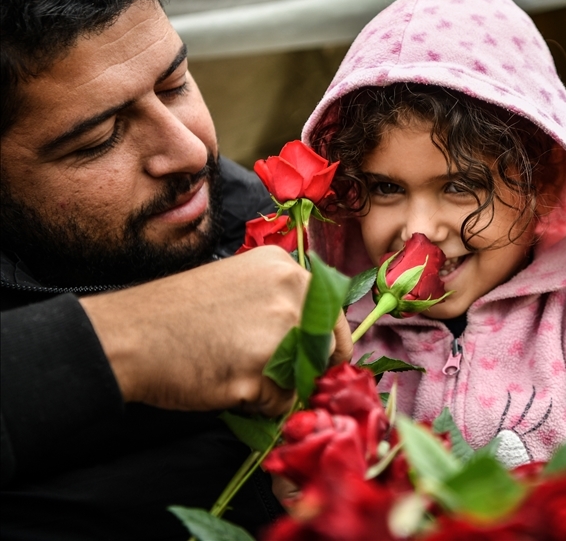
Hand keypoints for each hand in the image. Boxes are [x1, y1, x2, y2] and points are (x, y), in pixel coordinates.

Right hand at [81, 246, 350, 416]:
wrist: (128, 335)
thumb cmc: (176, 313)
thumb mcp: (240, 284)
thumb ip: (281, 302)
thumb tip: (318, 341)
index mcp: (285, 267)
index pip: (332, 313)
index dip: (325, 341)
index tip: (318, 357)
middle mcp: (292, 292)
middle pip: (325, 347)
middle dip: (304, 367)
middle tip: (264, 368)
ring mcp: (279, 331)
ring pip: (303, 377)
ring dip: (278, 386)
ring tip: (235, 370)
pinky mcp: (261, 371)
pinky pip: (279, 403)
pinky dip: (258, 404)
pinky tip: (225, 383)